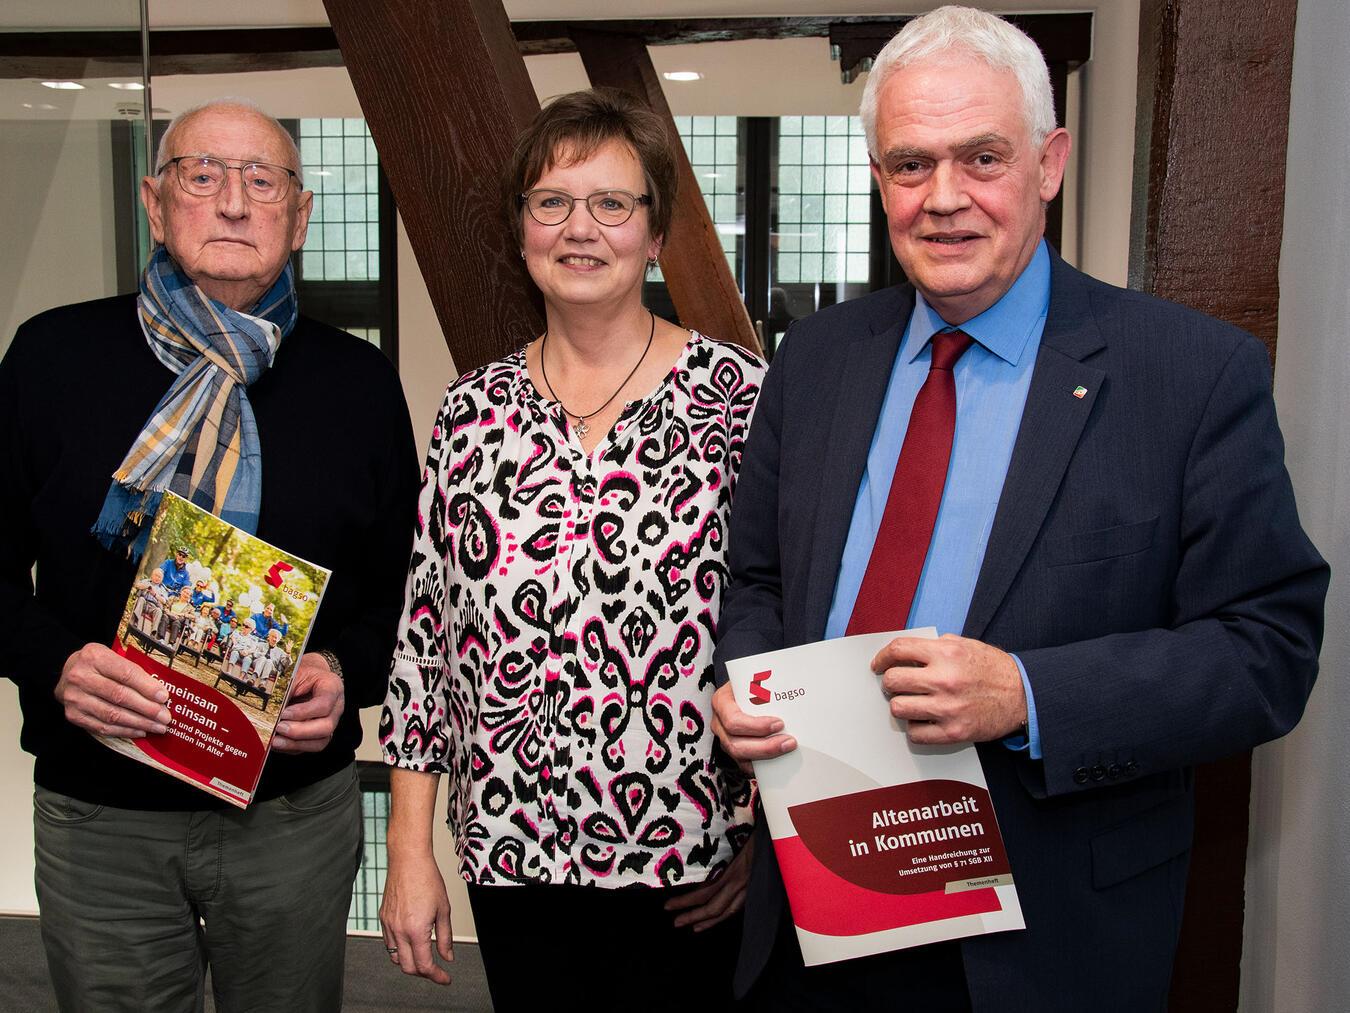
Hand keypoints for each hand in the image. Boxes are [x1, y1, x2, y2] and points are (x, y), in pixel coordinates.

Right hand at [55, 644, 171, 737]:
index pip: (125, 673)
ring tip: (157, 727)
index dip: (146, 687)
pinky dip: (124, 731)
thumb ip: (133, 670)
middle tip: (165, 717)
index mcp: (94, 657)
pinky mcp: (73, 715)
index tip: (164, 697)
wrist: (67, 674)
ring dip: (138, 723)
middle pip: (119, 696)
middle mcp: (81, 677)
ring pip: (112, 714)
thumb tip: (160, 693)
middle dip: (146, 709)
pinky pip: (102, 727)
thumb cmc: (98, 665)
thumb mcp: (113, 656)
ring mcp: (75, 698)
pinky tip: (140, 731)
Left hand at [272, 652, 343, 752]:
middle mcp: (336, 708)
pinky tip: (278, 743)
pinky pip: (310, 747)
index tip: (284, 713)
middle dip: (300, 731)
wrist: (309, 678)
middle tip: (279, 728)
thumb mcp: (295, 674)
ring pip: (321, 741)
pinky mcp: (320, 734)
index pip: (324, 704)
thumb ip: (286, 689)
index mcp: (332, 687)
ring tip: (276, 741)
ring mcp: (330, 722)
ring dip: (296, 744)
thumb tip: (270, 708)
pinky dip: (293, 748)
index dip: (304, 712)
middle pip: (326, 726)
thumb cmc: (303, 675)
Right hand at [380, 849, 453, 984]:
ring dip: (410, 962)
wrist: (408, 860)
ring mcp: (388, 925)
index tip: (445, 978)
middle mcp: (398, 930)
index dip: (436, 976)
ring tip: (424, 957)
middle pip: (408, 967)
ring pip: (396, 958)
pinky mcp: (383, 918)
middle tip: (436, 970)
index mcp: (415, 930)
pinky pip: (389, 943)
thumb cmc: (427, 879)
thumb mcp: (444, 909)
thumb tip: (447, 956)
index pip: (424, 965)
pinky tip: (411, 943)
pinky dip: (400, 950)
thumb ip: (445, 937)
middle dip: (423, 973)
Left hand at [665, 834, 753, 931]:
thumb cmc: (758, 830)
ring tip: (694, 927)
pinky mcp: (757, 886)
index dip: (686, 901)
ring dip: (709, 921)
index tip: (668, 905)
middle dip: (693, 916)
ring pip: (728, 911)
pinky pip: (739, 904)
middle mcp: (743, 883)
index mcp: (735, 871)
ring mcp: (752, 887)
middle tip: (675, 922)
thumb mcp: (736, 838)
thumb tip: (699, 864)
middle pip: (714, 907)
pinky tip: (717, 916)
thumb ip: (720, 853)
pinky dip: (725, 913)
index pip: (705, 893)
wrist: (783, 831)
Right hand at [710, 682, 795, 774]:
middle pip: (735, 744)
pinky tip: (778, 763)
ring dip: (766, 756)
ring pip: (739, 757)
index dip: (756, 726)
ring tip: (787, 750)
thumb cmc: (749, 682)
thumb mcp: (753, 677)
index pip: (733, 720)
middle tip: (789, 742)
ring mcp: (724, 738)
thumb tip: (798, 687)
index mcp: (721, 702)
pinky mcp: (733, 749)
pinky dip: (761, 767)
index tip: (780, 723)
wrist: (741, 687)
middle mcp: (719, 723)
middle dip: (765, 747)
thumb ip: (767, 683)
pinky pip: (744, 765)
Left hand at [874, 634, 1026, 744]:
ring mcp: (947, 707)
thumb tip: (905, 653)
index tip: (878, 665)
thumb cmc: (993, 669)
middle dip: (889, 683)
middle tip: (896, 685)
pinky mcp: (953, 731)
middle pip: (892, 681)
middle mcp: (944, 679)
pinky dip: (915, 728)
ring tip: (912, 702)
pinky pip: (915, 734)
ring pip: (898, 708)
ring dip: (901, 705)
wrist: (1022, 695)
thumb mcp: (965, 645)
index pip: (898, 650)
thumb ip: (935, 646)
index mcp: (945, 654)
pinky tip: (924, 720)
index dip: (882, 657)